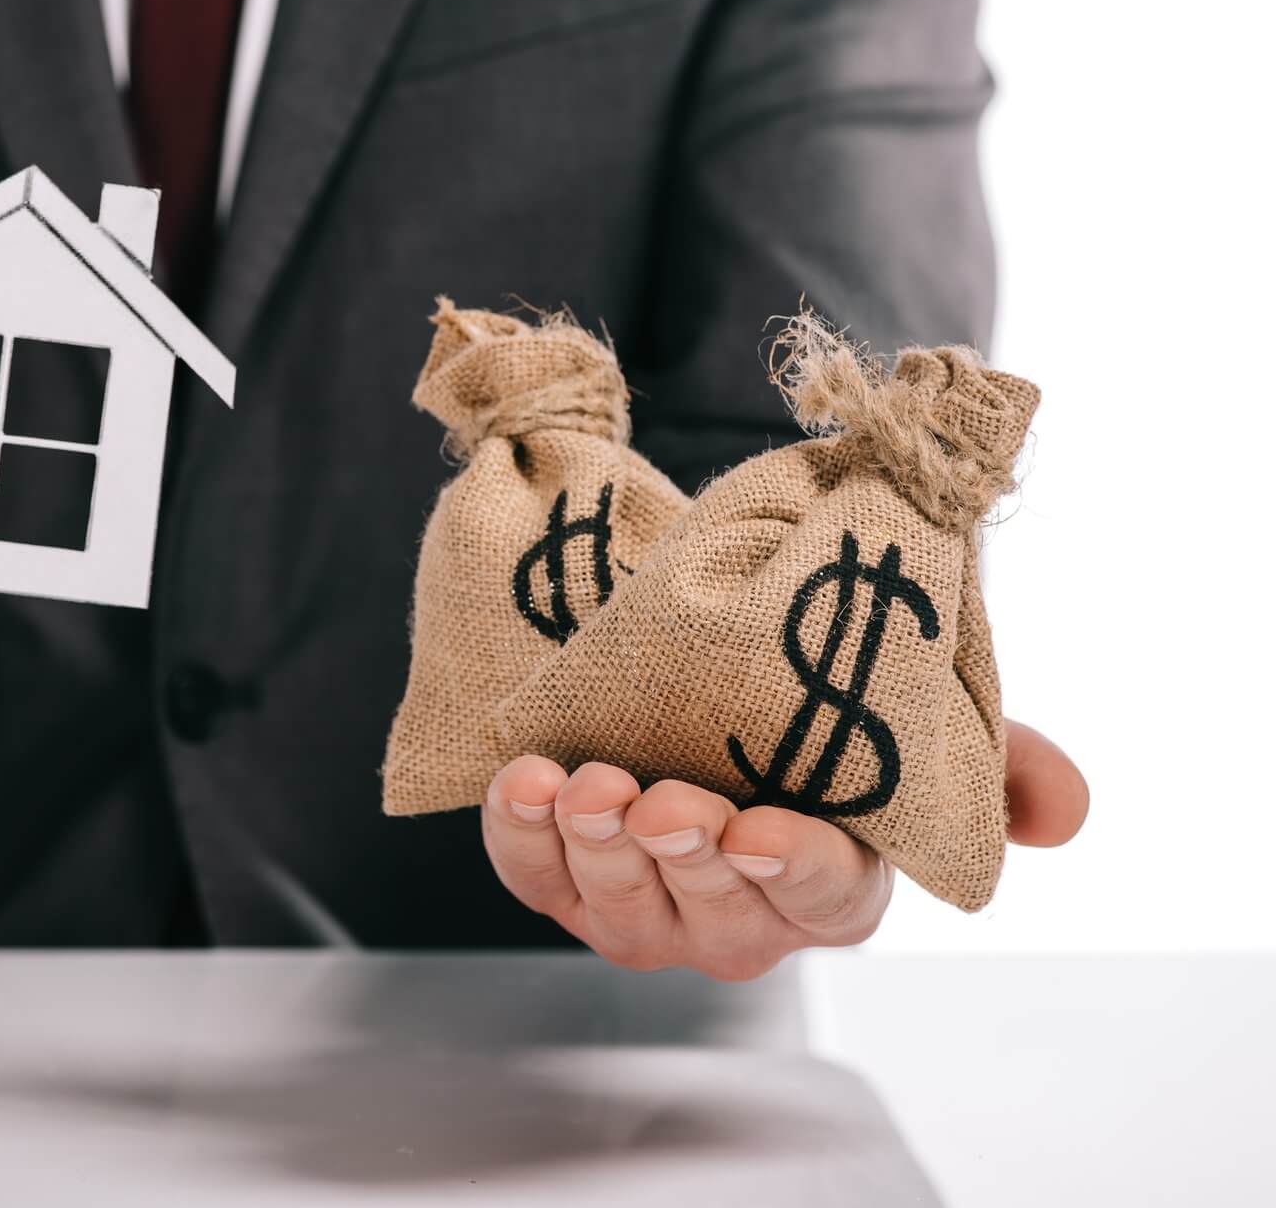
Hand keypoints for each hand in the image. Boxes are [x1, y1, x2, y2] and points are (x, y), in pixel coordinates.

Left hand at [483, 720, 1087, 979]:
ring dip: (600, 843)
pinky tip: (525, 783)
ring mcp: (642, 905)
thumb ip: (994, 762)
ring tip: (590, 786)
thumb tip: (1061, 811)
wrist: (683, 666)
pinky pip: (532, 874)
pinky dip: (519, 832)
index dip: (791, 868)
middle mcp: (735, 914)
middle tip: (664, 801)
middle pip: (711, 905)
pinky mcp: (561, 878)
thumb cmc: (803, 709)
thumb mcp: (905, 721)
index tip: (760, 833)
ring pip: (616, 898)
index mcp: (829, 885)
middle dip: (685, 853)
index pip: (822, 895)